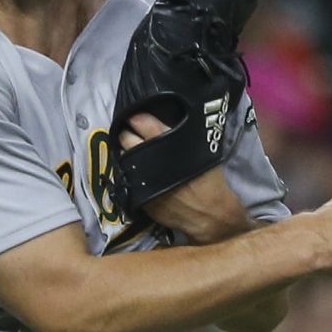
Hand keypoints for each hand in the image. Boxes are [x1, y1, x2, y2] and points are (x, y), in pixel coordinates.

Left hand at [116, 110, 250, 243]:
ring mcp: (140, 178)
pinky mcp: (138, 195)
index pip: (140, 121)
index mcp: (165, 144)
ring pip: (123, 157)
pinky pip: (127, 177)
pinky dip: (130, 171)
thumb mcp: (200, 150)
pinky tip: (138, 170)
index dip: (136, 117)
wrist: (209, 214)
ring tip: (134, 151)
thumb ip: (178, 134)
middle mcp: (148, 159)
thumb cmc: (209, 180)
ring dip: (127, 152)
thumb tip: (161, 122)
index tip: (136, 116)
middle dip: (127, 133)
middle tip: (133, 133)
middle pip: (126, 138)